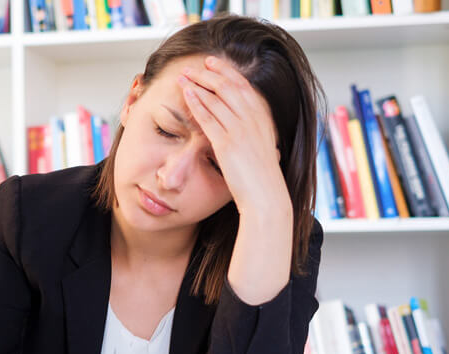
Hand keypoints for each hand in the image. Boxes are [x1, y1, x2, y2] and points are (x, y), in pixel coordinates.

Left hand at [178, 56, 289, 217]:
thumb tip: (244, 123)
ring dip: (197, 84)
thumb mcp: (263, 145)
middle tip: (191, 68)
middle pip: (227, 86)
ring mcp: (241, 130)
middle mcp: (253, 119)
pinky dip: (197, 103)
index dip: (226, 71)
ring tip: (183, 77)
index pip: (243, 85)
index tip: (211, 63)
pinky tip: (187, 94)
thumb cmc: (261, 176)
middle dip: (208, 73)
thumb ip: (254, 130)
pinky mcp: (227, 144)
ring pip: (216, 98)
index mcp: (263, 117)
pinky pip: (209, 117)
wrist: (265, 195)